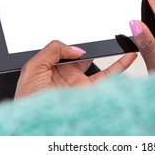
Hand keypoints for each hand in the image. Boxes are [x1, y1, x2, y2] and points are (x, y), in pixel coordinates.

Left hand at [15, 40, 136, 98]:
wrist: (34, 124)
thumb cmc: (27, 100)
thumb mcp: (32, 67)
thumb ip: (53, 50)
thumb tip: (76, 49)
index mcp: (50, 67)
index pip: (66, 49)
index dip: (75, 41)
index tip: (87, 30)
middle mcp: (66, 75)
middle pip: (84, 55)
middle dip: (94, 45)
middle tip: (104, 34)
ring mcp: (79, 84)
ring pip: (99, 65)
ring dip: (111, 53)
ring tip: (121, 41)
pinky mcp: (90, 92)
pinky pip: (107, 77)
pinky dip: (120, 66)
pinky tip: (128, 56)